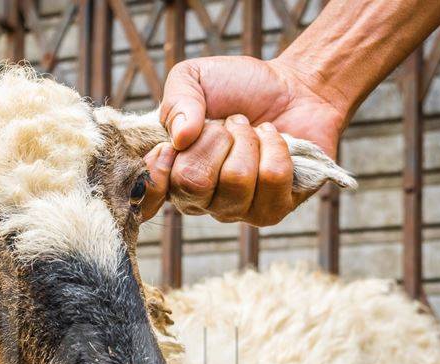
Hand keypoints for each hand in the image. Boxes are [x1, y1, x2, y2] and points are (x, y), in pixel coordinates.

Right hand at [141, 56, 347, 224]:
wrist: (292, 88)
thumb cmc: (237, 87)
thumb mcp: (194, 78)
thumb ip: (176, 101)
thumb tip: (180, 138)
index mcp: (172, 174)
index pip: (146, 202)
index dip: (156, 173)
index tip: (171, 145)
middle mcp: (200, 200)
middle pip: (193, 183)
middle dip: (215, 139)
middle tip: (227, 125)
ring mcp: (236, 210)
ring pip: (236, 181)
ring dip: (248, 140)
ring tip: (252, 130)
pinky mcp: (273, 209)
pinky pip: (272, 179)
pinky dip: (276, 146)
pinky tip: (274, 141)